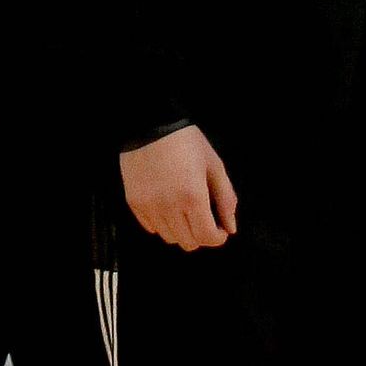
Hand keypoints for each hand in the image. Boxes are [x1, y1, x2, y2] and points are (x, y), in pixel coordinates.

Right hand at [121, 125, 235, 249]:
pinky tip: (167, 206)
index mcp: (193, 197)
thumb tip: (231, 228)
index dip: (218, 237)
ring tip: (184, 211)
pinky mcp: (134, 204)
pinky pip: (151, 228)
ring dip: (181, 231)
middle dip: (201, 235)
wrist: (150, 123)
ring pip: (170, 238)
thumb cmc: (186, 141)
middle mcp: (169, 208)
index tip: (221, 228)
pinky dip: (162, 224)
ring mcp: (149, 207)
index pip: (207, 237)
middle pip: (188, 242)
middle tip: (203, 217)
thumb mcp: (213, 164)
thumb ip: (226, 197)